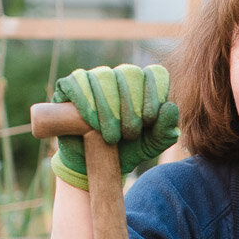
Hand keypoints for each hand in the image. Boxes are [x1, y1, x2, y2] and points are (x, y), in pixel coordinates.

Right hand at [50, 63, 180, 189]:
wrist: (95, 165)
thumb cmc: (127, 150)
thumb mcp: (151, 145)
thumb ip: (166, 130)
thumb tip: (170, 106)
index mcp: (143, 84)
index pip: (154, 73)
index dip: (153, 94)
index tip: (149, 120)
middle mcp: (119, 75)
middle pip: (130, 73)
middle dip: (131, 107)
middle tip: (129, 135)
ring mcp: (94, 78)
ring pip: (104, 77)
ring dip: (109, 109)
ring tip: (111, 137)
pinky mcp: (68, 86)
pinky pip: (77, 82)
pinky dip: (85, 102)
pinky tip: (91, 124)